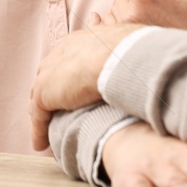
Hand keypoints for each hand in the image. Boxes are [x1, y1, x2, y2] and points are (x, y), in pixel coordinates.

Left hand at [28, 21, 143, 149]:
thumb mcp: (132, 48)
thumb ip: (129, 55)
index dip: (68, 75)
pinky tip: (39, 145)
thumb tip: (148, 57)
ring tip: (45, 128)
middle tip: (53, 109)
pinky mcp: (45, 94)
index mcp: (81, 41)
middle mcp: (61, 53)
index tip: (71, 89)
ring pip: (40, 96)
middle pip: (49, 75)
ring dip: (43, 113)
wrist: (123, 56)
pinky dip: (38, 131)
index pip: (68, 59)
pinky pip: (38, 116)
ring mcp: (50, 73)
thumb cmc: (135, 50)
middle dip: (50, 91)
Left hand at [103, 0, 186, 33]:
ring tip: (159, 29)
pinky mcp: (124, 53)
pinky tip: (134, 36)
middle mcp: (131, 15)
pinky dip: (118, 30)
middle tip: (166, 14)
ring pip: (117, 13)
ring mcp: (125, 36)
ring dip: (132, 17)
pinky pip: (108, 32)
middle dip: (139, 0)